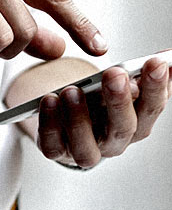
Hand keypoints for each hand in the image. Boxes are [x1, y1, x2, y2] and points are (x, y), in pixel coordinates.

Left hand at [37, 57, 170, 167]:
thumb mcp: (115, 84)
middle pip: (124, 128)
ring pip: (87, 146)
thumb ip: (134, 73)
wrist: (64, 116)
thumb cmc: (95, 99)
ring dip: (80, 118)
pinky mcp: (57, 151)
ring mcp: (86, 150)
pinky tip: (49, 100)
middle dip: (120, 100)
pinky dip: (50, 124)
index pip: (152, 107)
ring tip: (72, 90)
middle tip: (115, 74)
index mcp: (136, 122)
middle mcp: (115, 141)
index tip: (156, 63)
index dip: (156, 87)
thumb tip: (163, 57)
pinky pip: (53, 144)